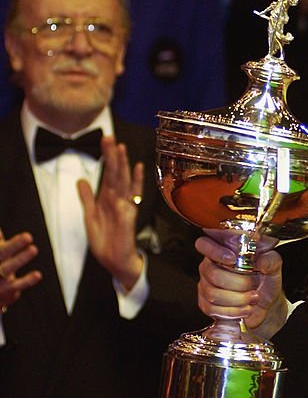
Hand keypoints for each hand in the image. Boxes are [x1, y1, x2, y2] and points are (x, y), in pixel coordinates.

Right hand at [0, 230, 42, 312]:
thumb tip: (0, 230)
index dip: (2, 240)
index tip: (2, 231)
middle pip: (1, 254)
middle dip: (13, 245)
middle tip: (27, 236)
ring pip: (8, 268)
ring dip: (21, 259)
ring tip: (33, 249)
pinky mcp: (7, 290)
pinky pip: (17, 285)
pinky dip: (27, 280)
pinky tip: (37, 275)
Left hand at [78, 136, 144, 288]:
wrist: (115, 261)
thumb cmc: (106, 241)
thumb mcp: (90, 216)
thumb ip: (86, 198)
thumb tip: (81, 180)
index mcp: (107, 199)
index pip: (108, 174)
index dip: (107, 158)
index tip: (105, 141)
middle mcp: (118, 199)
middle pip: (116, 173)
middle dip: (112, 155)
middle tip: (109, 136)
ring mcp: (125, 206)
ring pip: (122, 181)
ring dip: (121, 164)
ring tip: (119, 146)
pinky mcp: (128, 215)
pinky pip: (131, 196)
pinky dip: (136, 181)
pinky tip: (138, 167)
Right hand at [196, 232, 287, 334]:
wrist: (267, 304)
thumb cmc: (266, 280)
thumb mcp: (274, 267)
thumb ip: (270, 259)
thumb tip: (262, 259)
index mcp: (223, 250)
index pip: (204, 244)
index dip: (215, 251)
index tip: (233, 259)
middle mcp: (210, 266)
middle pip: (212, 273)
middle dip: (238, 282)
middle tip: (254, 284)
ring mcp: (206, 285)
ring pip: (213, 293)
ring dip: (238, 298)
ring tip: (253, 297)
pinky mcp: (206, 304)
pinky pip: (212, 309)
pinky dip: (233, 311)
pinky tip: (245, 308)